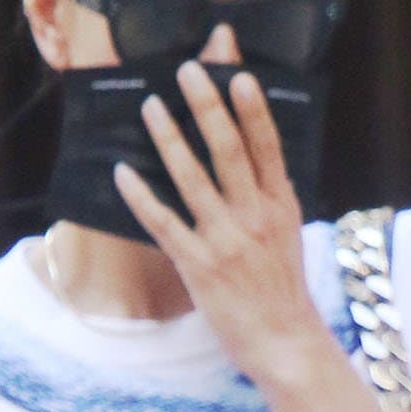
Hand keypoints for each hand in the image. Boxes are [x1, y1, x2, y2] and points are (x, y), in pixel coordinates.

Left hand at [112, 63, 333, 386]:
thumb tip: (254, 159)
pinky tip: (123, 172)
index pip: (267, 145)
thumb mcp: (288, 233)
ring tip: (150, 106)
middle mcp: (255, 216)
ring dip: (169, 138)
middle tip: (187, 69)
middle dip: (207, 105)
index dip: (252, 107)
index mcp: (281, 204)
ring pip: (192, 178)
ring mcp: (226, 240)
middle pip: (228, 149)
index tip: (238, 72)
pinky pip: (163, 222)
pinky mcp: (198, 265)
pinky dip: (141, 196)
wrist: (284, 342)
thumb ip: (270, 195)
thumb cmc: (282, 288)